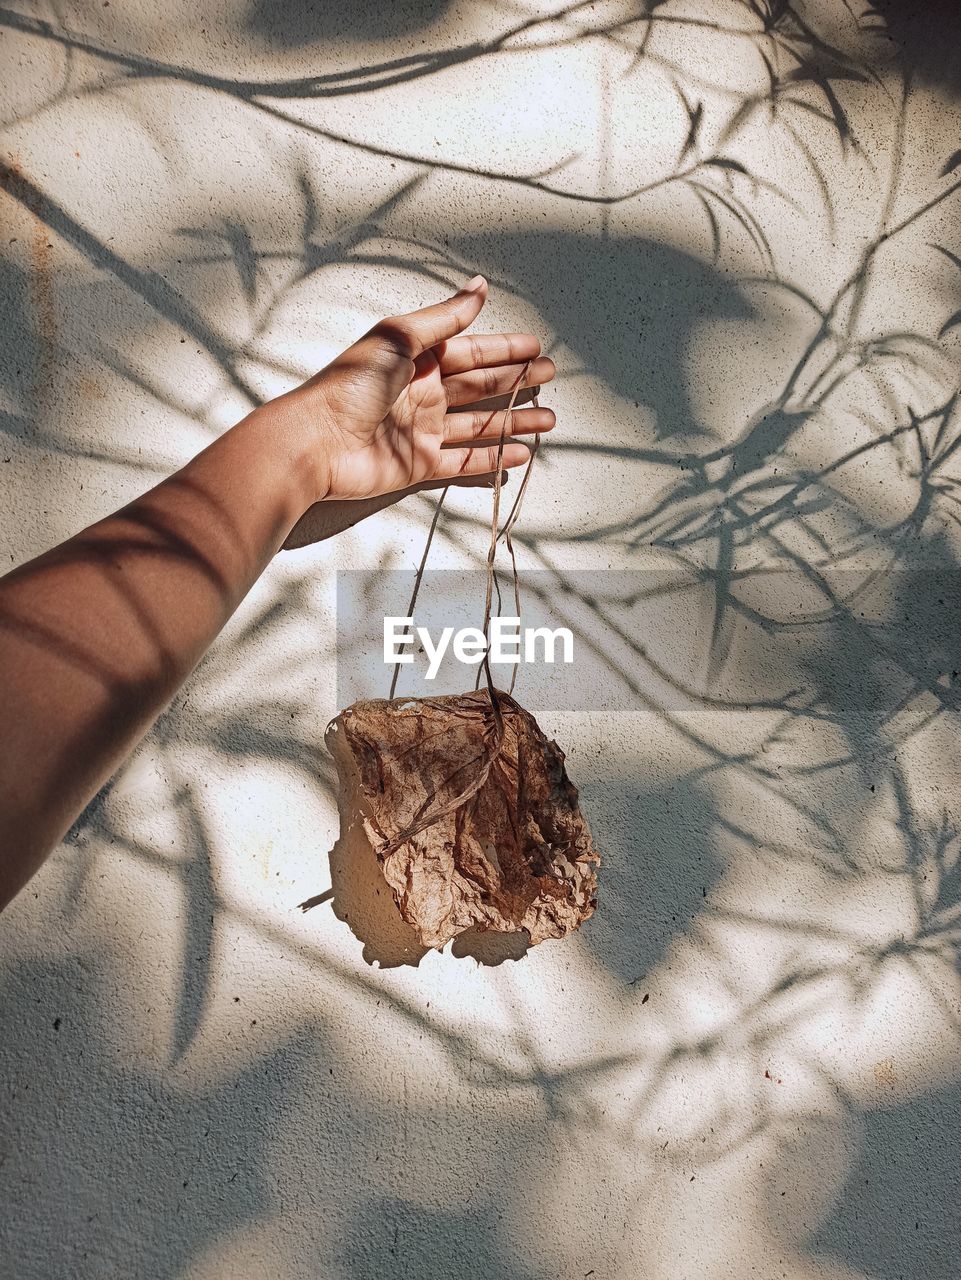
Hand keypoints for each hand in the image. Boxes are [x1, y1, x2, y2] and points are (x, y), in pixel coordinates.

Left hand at [272, 275, 555, 503]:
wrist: (317, 440)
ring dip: (513, 422)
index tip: (536, 348)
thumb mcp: (399, 337)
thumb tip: (479, 285)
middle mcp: (422, 394)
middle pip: (479, 387)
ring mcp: (421, 431)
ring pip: (479, 425)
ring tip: (548, 420)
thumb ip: (445, 317)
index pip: (470, 352)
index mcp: (416, 360)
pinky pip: (463, 461)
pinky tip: (519, 454)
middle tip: (549, 377)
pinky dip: (492, 459)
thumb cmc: (350, 384)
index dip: (504, 349)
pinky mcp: (418, 464)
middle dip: (516, 382)